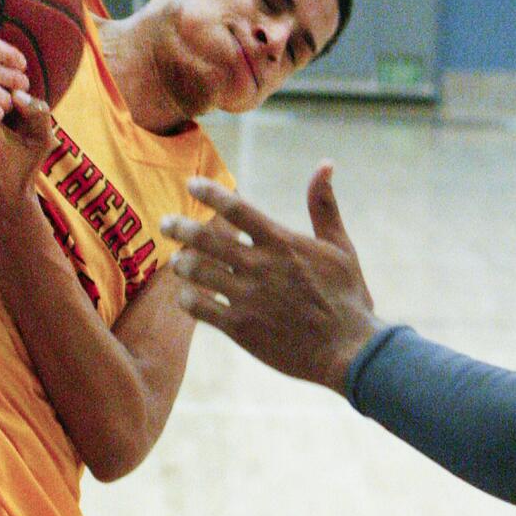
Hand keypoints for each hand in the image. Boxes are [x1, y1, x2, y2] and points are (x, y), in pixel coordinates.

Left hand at [160, 163, 380, 393]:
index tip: (191, 183)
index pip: (235, 208)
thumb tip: (325, 164)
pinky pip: (198, 307)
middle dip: (179, 227)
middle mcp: (259, 266)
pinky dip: (186, 298)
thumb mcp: (340, 247)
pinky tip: (187, 295)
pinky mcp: (240, 327)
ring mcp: (247, 297)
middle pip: (204, 238)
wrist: (350, 351)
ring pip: (196, 271)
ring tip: (178, 261)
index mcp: (281, 242)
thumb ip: (324, 206)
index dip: (209, 192)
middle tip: (165, 223)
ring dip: (181, 263)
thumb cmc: (346, 297)